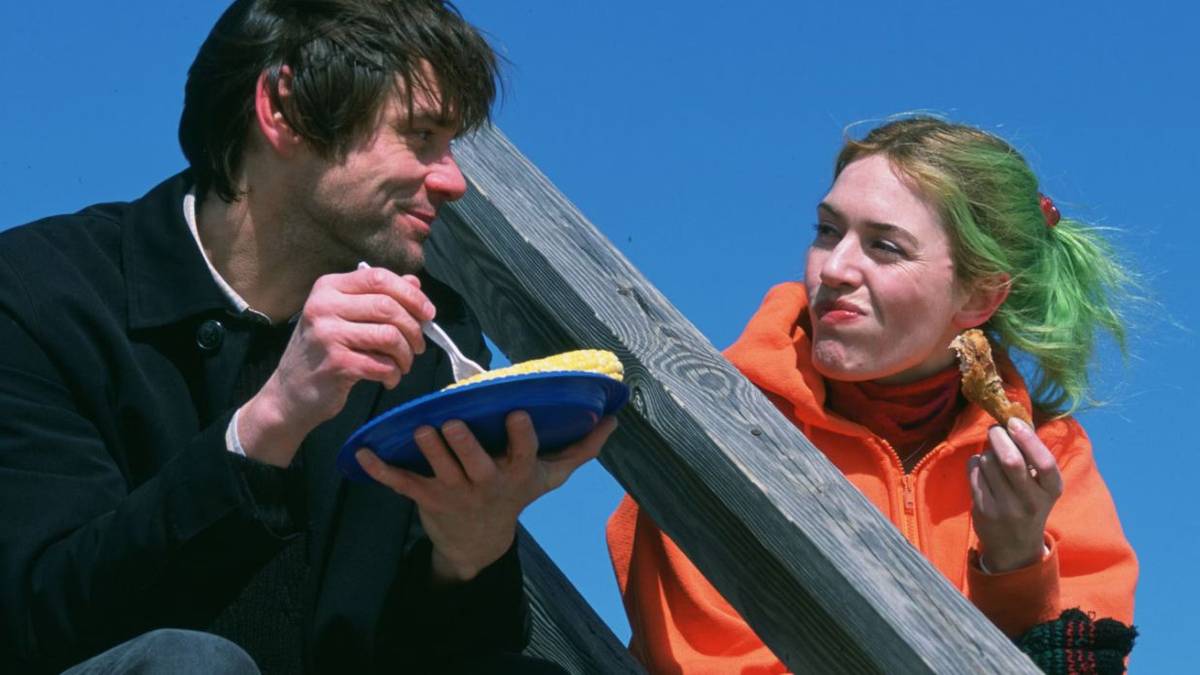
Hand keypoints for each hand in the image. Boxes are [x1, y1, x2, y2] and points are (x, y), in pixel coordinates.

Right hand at [239, 266, 434, 465]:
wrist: (289, 393)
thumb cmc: (322, 352)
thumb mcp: (344, 316)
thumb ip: (377, 297)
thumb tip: (414, 282)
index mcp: (328, 287)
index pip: (378, 277)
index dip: (411, 294)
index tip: (428, 313)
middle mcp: (324, 306)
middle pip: (388, 306)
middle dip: (414, 328)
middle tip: (418, 346)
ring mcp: (327, 335)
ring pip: (390, 336)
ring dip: (406, 355)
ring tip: (403, 365)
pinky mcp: (336, 364)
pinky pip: (382, 364)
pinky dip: (394, 374)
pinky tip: (389, 379)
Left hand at [356, 411, 617, 582]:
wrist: (478, 542)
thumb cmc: (517, 494)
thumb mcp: (552, 476)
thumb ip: (581, 448)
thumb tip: (614, 419)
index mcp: (516, 475)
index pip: (523, 456)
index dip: (520, 438)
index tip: (518, 415)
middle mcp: (486, 484)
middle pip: (476, 464)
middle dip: (464, 445)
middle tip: (453, 422)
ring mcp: (454, 492)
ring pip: (439, 470)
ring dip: (428, 451)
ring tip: (419, 428)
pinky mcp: (425, 497)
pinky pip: (401, 484)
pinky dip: (380, 470)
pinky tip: (362, 454)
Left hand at [968, 417, 1063, 571]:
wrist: (1014, 546)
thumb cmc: (1029, 503)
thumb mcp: (1041, 486)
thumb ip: (1032, 457)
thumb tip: (1014, 420)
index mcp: (1051, 491)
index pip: (1044, 463)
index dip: (1028, 439)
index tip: (1013, 422)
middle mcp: (1031, 502)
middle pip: (1011, 461)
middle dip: (999, 438)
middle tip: (995, 429)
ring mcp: (1006, 508)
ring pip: (989, 463)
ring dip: (987, 452)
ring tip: (993, 457)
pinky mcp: (984, 510)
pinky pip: (974, 472)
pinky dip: (975, 462)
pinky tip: (982, 468)